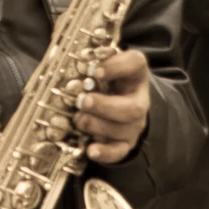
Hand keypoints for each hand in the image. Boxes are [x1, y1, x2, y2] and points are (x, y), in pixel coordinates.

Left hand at [79, 48, 152, 164]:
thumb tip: (71, 55)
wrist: (117, 104)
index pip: (136, 63)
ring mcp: (133, 124)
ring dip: (98, 125)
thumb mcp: (101, 67)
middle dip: (105, 105)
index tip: (95, 69)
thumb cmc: (104, 82)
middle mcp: (138, 99)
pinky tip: (91, 150)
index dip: (117, 66)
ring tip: (79, 120)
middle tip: (83, 101)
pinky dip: (105, 152)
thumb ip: (89, 61)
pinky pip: (119, 151)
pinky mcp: (125, 143)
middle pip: (133, 107)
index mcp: (133, 74)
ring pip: (124, 129)